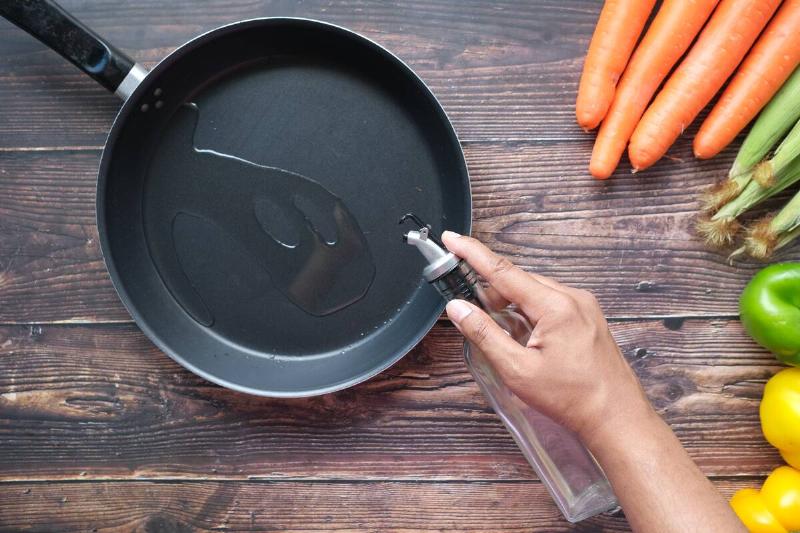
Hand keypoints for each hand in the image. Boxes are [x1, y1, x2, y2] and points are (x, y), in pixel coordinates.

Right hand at [441, 231, 652, 444]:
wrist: (617, 417)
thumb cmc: (572, 398)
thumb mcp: (517, 370)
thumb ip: (484, 334)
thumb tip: (458, 308)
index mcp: (555, 306)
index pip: (503, 271)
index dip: (472, 253)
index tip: (451, 239)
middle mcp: (572, 297)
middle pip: (519, 280)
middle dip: (491, 290)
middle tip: (470, 308)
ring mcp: (583, 306)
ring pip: (535, 291)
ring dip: (512, 304)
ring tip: (503, 333)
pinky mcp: (588, 317)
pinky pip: (551, 302)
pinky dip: (531, 312)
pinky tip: (525, 336)